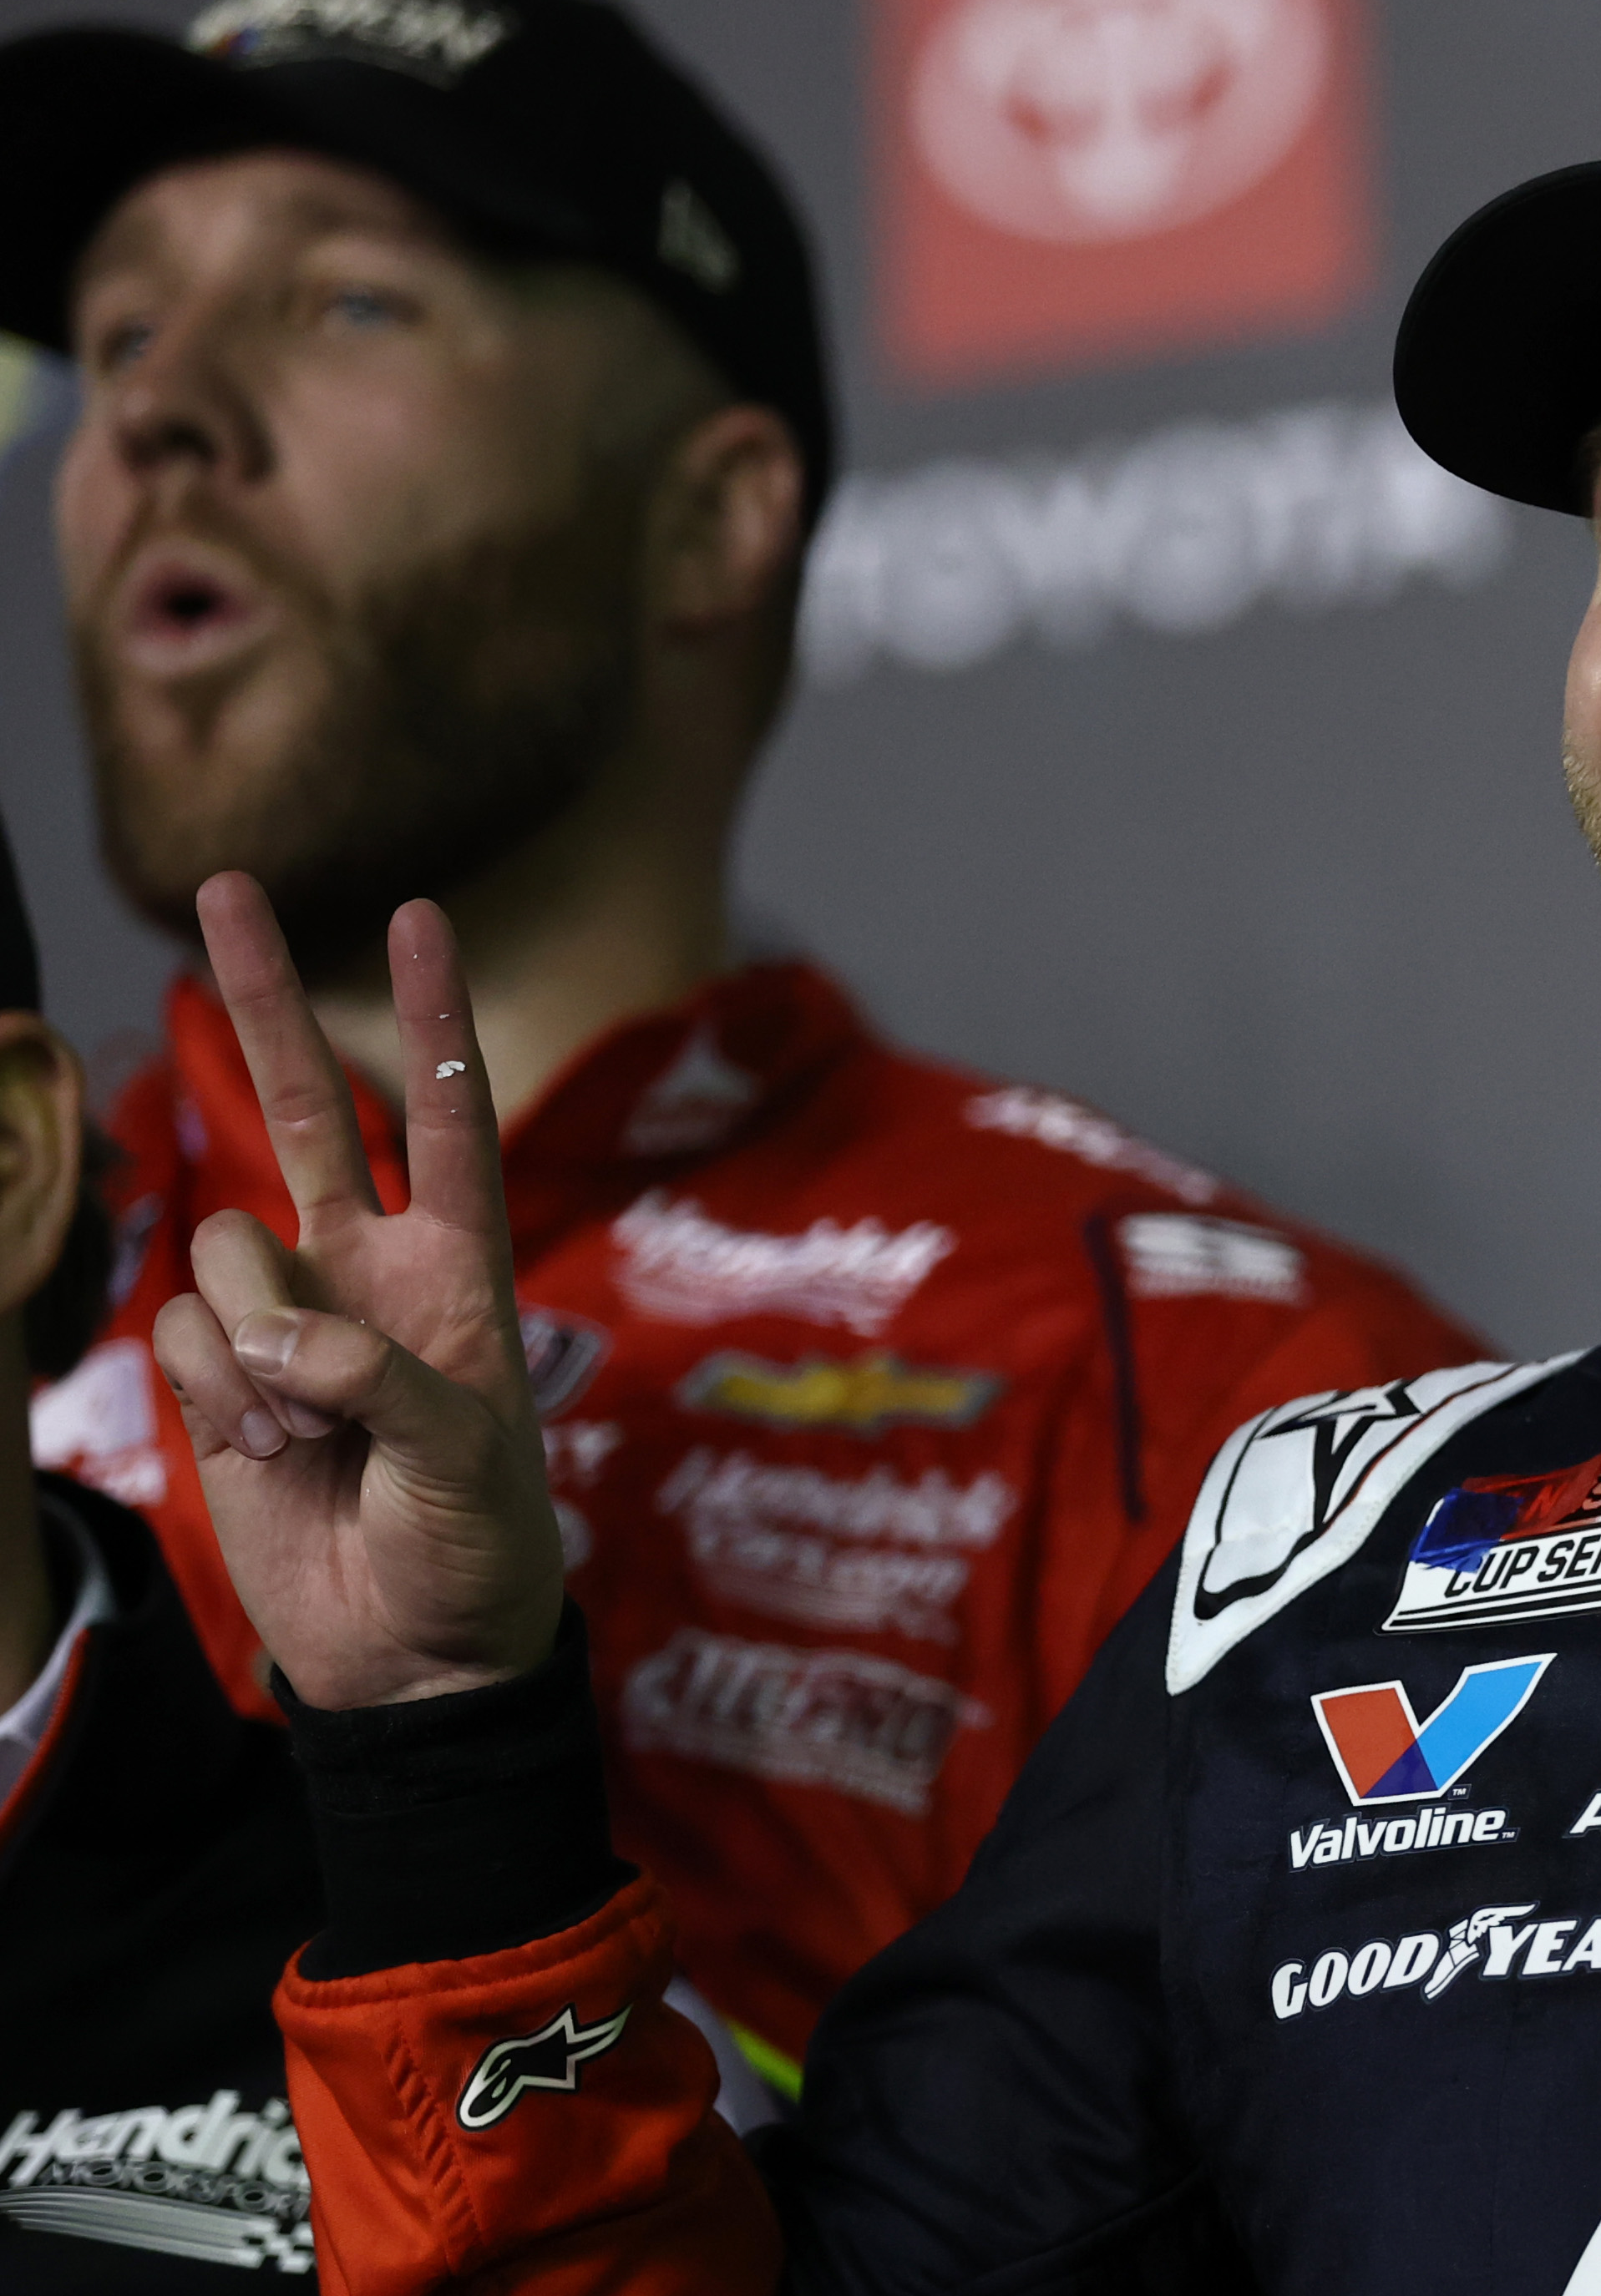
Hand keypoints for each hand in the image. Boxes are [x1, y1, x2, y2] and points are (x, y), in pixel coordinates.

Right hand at [151, 875, 558, 1707]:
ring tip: (319, 1433)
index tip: (417, 915)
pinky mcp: (216, 1375)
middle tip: (230, 884)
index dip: (428, 1019)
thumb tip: (281, 1334)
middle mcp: (367, 1267)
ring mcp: (283, 1316)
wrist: (411, 1652)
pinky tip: (272, 1453)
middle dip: (268, 996)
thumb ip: (384, 1378)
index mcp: (461, 1267)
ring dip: (260, 1345)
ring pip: (226, 1246)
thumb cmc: (478, 1549)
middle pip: (307, 1105)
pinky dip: (220, 1395)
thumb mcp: (470, 1461)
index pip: (446, 1116)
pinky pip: (186, 1334)